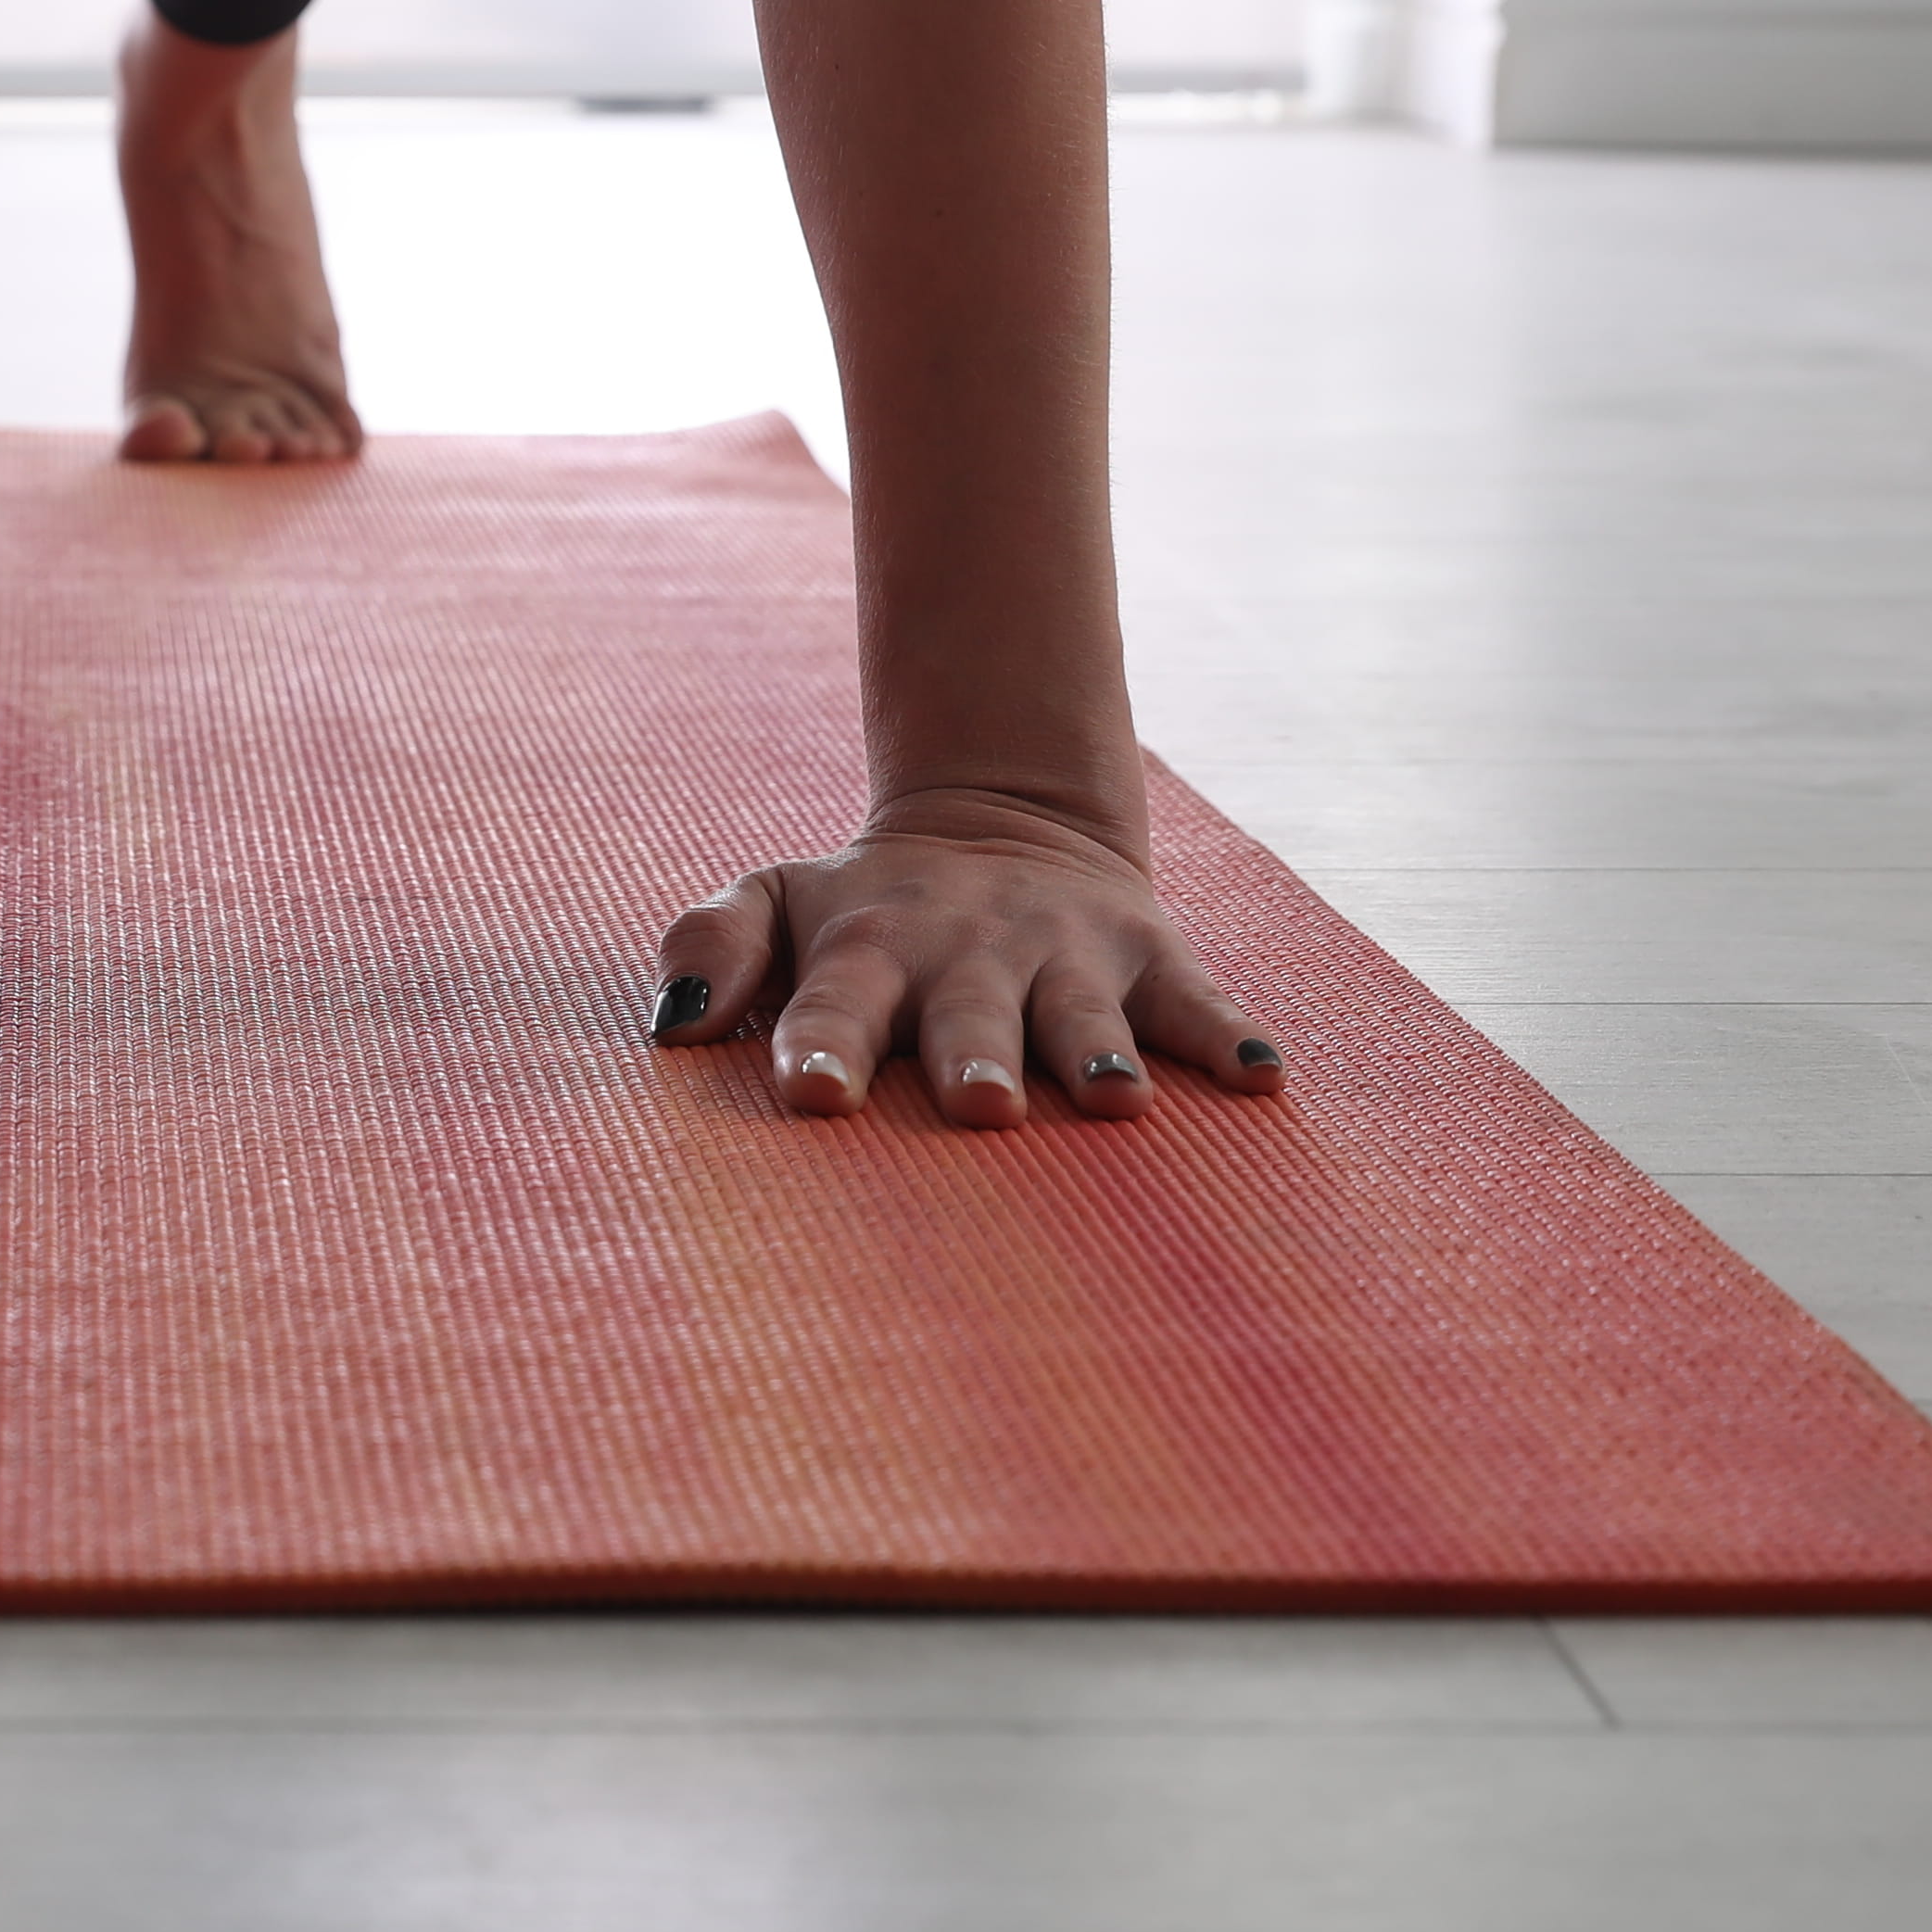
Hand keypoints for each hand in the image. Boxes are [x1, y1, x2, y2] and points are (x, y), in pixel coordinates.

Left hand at [649, 789, 1278, 1127]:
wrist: (1000, 824)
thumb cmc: (865, 907)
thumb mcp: (774, 900)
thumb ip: (712, 948)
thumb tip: (669, 1028)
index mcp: (870, 948)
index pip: (835, 1000)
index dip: (821, 1046)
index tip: (811, 1097)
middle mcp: (969, 953)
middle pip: (970, 1013)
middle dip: (975, 1056)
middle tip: (980, 1107)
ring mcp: (1065, 954)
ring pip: (1083, 1012)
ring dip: (1098, 1054)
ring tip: (1116, 1104)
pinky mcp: (1147, 954)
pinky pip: (1194, 999)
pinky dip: (1229, 1036)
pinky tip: (1262, 1079)